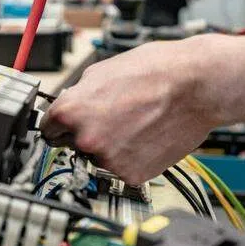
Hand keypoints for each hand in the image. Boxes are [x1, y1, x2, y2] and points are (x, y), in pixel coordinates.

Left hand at [41, 36, 224, 184]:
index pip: (49, 128)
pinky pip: (123, 168)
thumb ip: (78, 95)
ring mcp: (109, 160)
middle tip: (115, 117)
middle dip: (89, 133)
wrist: (196, 86)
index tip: (68, 125)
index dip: (62, 123)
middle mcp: (86, 139)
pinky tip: (147, 136)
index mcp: (72, 112)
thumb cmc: (155, 71)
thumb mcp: (102, 71)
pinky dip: (133, 157)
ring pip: (100, 157)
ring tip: (136, 122)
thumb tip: (68, 106)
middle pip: (74, 144)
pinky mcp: (132, 174)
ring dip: (112, 146)